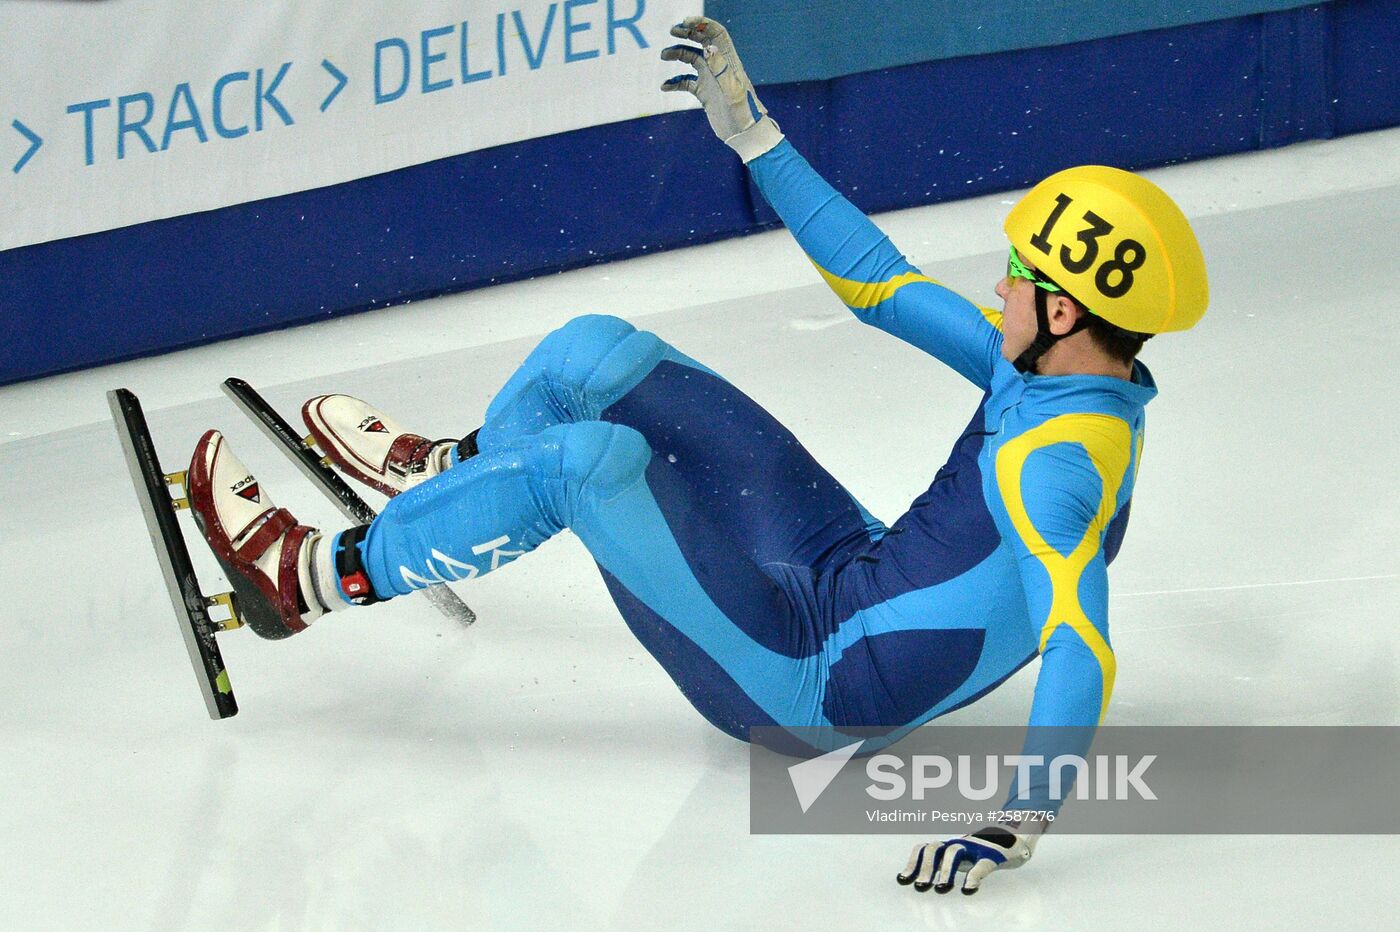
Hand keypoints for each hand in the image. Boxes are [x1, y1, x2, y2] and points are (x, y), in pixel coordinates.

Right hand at [660, 16, 782, 161]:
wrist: (744, 134)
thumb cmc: (744, 114)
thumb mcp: (732, 91)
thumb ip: (720, 69)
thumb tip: (708, 47)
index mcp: (729, 62)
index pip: (717, 35)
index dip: (702, 24)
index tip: (685, 22)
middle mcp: (719, 67)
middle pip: (702, 42)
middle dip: (688, 33)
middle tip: (673, 30)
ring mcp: (711, 79)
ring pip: (691, 59)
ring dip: (677, 54)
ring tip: (663, 56)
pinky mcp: (704, 93)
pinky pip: (686, 81)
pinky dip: (675, 81)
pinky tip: (665, 87)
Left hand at [896, 824, 1038, 894]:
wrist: (1018, 832)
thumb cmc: (988, 850)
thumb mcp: (966, 858)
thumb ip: (952, 867)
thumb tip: (931, 882)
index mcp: (951, 846)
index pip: (926, 850)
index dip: (913, 863)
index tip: (902, 879)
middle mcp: (960, 845)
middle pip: (934, 850)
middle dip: (924, 869)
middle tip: (920, 888)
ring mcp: (976, 847)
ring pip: (954, 853)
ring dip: (945, 872)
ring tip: (942, 890)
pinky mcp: (994, 855)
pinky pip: (981, 865)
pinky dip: (973, 876)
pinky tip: (968, 890)